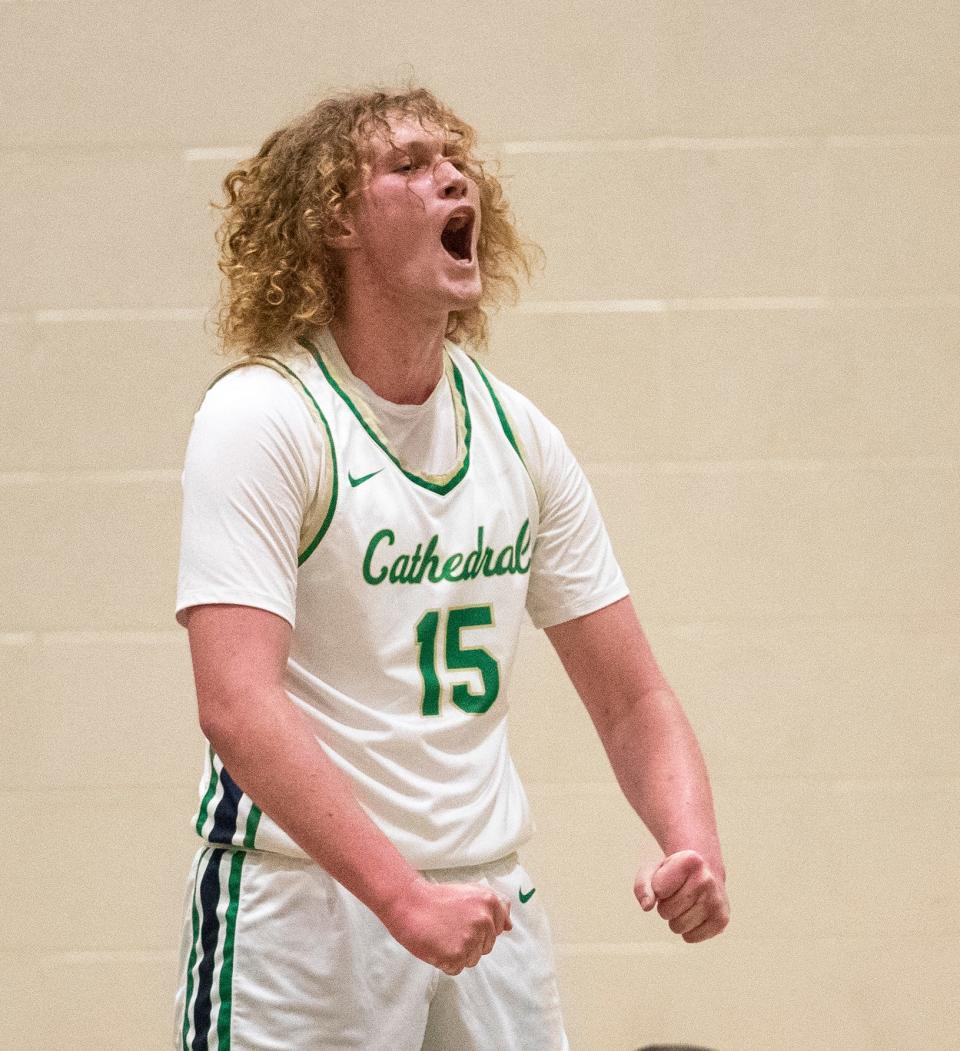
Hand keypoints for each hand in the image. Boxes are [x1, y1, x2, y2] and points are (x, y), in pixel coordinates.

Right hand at [381, 878, 512, 974]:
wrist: (408, 903)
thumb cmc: (436, 899)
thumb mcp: (470, 891)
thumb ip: (494, 906)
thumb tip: (509, 926)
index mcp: (489, 902)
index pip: (498, 929)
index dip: (479, 928)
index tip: (463, 921)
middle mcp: (484, 920)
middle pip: (485, 946)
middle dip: (469, 941)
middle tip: (449, 927)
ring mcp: (471, 939)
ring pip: (472, 959)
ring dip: (457, 953)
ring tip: (442, 935)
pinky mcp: (456, 956)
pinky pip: (456, 969)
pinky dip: (445, 962)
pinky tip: (436, 945)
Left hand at [634, 849, 728, 942]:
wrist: (704, 873)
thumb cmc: (674, 873)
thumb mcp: (653, 870)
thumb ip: (642, 885)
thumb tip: (647, 906)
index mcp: (690, 861)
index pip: (658, 890)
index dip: (658, 888)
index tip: (670, 878)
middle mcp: (707, 879)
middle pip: (667, 911)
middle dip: (666, 906)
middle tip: (677, 894)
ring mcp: (717, 900)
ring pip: (677, 927)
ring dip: (675, 919)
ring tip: (686, 903)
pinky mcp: (722, 920)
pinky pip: (690, 938)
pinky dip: (687, 931)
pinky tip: (695, 914)